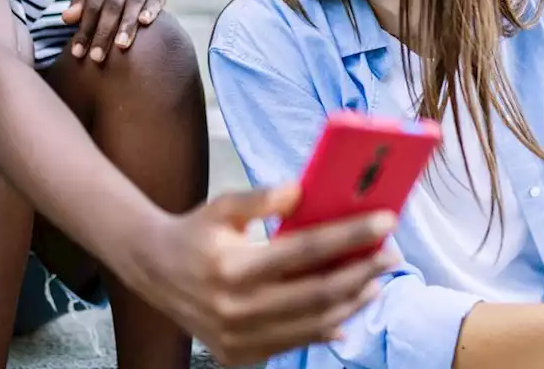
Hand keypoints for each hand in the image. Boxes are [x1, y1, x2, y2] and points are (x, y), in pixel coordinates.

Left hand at [62, 0, 165, 62]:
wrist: (141, 0)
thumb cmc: (110, 7)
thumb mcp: (94, 8)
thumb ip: (80, 12)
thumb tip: (66, 17)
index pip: (92, 5)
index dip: (84, 29)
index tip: (77, 53)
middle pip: (111, 6)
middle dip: (103, 33)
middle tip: (97, 57)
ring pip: (133, 3)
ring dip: (126, 25)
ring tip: (121, 46)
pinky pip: (154, 0)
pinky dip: (150, 10)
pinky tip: (145, 22)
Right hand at [130, 184, 397, 365]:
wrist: (153, 272)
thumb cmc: (194, 233)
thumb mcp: (222, 206)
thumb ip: (261, 198)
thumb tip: (301, 190)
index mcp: (233, 266)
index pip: (306, 250)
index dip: (350, 235)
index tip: (384, 221)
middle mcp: (236, 308)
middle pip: (319, 292)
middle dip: (363, 272)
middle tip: (391, 254)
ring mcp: (238, 337)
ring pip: (314, 324)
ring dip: (352, 302)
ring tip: (375, 280)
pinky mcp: (239, 354)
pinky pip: (294, 343)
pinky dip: (326, 328)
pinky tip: (346, 308)